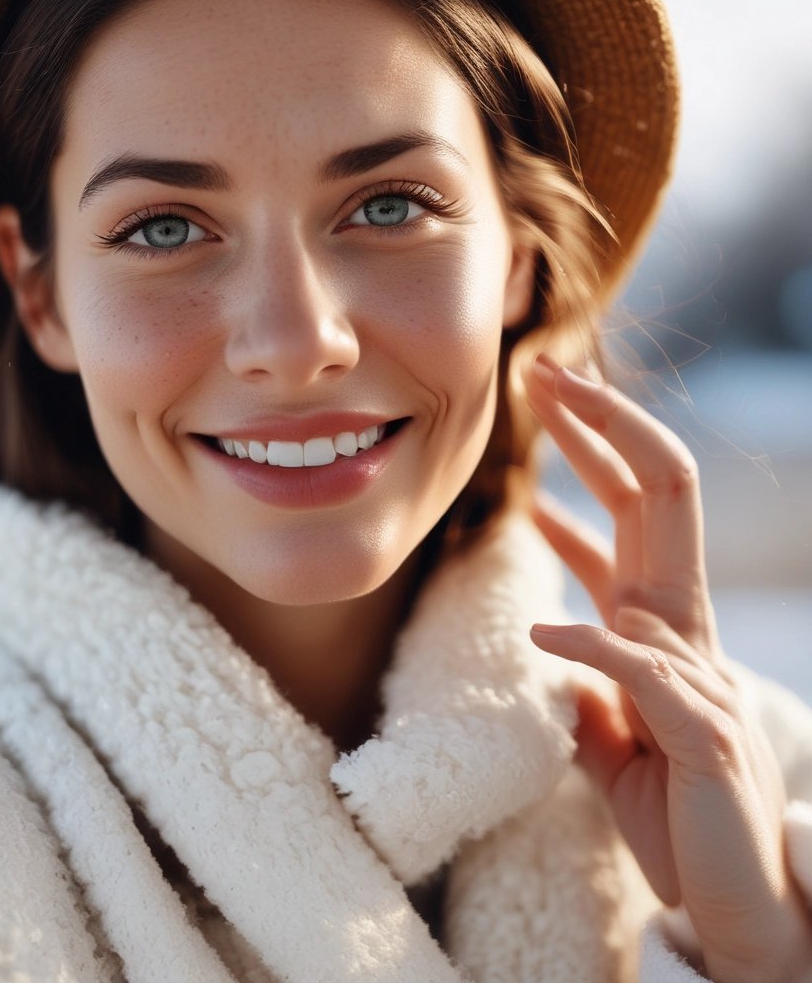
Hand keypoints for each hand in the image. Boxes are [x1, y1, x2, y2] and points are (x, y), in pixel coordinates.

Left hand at [524, 354, 811, 982]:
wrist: (722, 893)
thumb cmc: (667, 799)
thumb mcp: (609, 718)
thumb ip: (589, 664)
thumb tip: (556, 612)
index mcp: (657, 616)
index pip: (631, 509)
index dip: (592, 448)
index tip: (543, 402)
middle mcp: (683, 625)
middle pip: (654, 495)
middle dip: (602, 424)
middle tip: (547, 368)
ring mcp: (697, 669)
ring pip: (657, 553)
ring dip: (596, 481)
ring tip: (544, 422)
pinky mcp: (699, 727)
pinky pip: (636, 668)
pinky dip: (587, 645)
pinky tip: (540, 632)